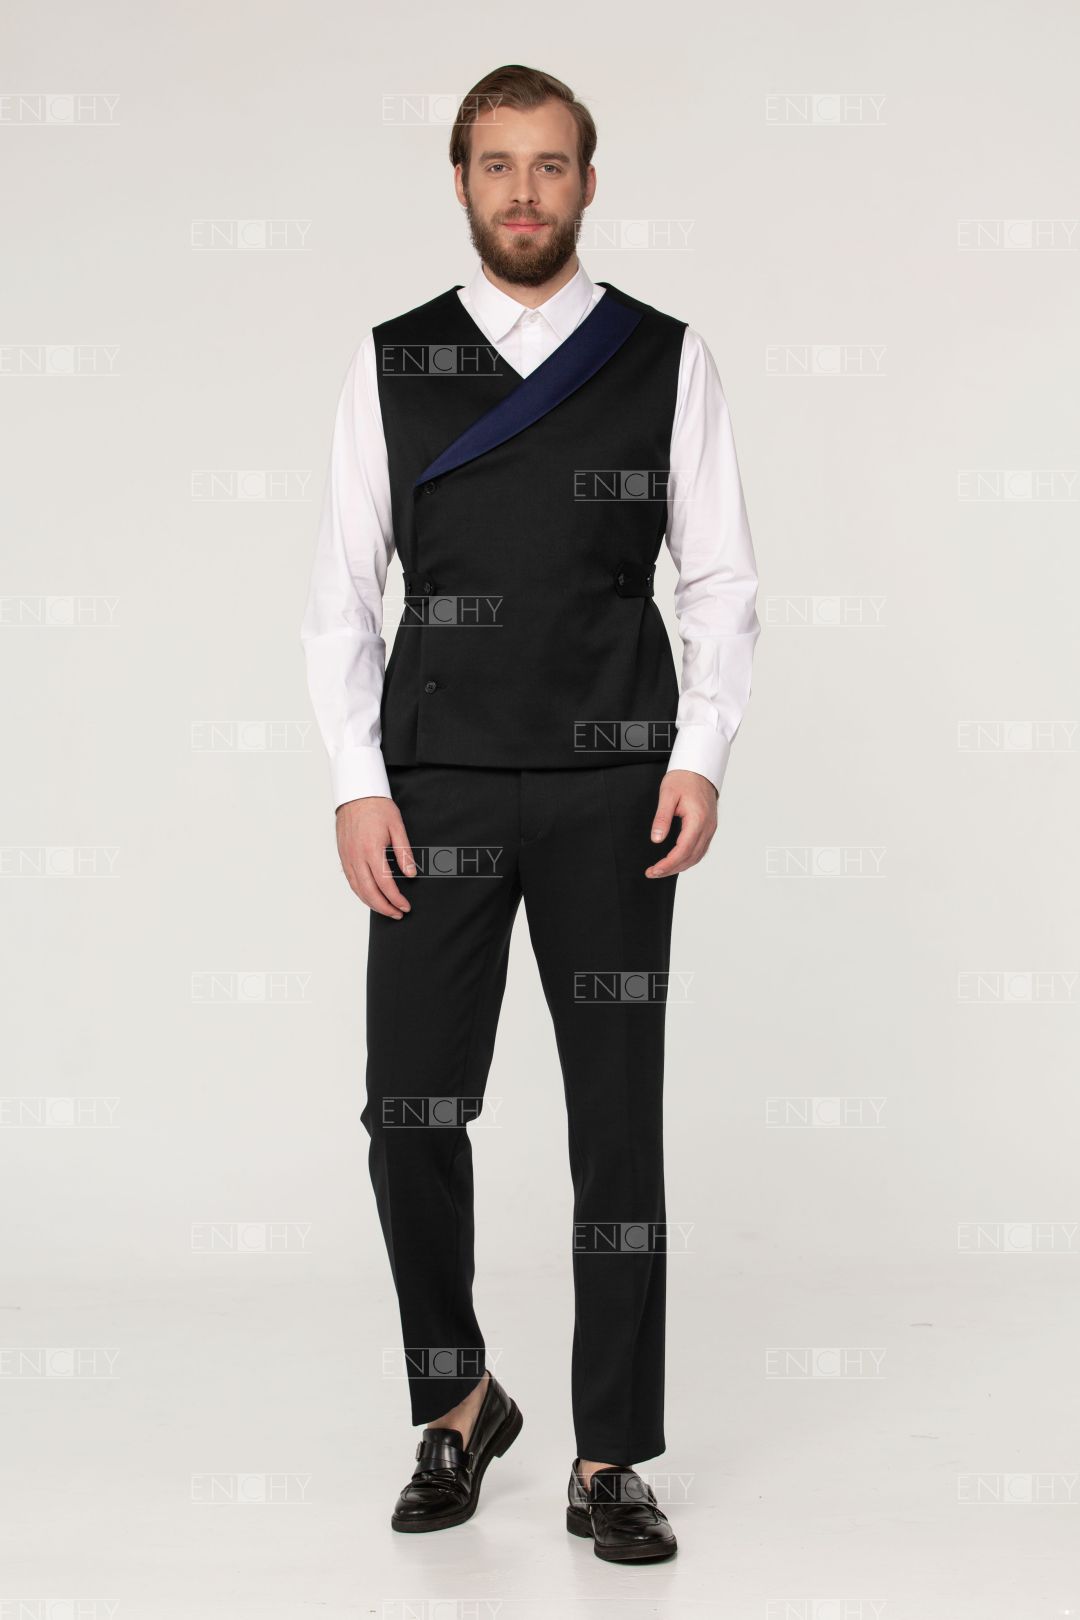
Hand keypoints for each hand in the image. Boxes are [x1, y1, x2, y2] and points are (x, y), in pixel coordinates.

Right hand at [335, 796, 415, 917]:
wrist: (356, 793)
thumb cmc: (377, 806)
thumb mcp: (397, 827)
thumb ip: (404, 853)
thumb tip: (411, 874)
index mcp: (371, 850)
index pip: (384, 883)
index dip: (396, 898)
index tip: (405, 906)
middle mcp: (356, 856)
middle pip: (369, 891)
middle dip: (384, 907)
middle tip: (397, 914)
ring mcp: (347, 857)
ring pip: (357, 889)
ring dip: (371, 903)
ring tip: (386, 909)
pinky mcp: (343, 856)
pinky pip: (351, 880)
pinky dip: (360, 893)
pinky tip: (370, 897)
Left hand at [645, 770, 718, 877]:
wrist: (698, 768)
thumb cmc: (683, 778)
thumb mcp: (667, 795)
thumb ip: (661, 818)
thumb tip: (656, 839)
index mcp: (698, 819)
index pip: (683, 850)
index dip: (668, 864)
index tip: (654, 870)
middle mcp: (707, 827)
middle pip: (690, 857)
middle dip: (671, 869)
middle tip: (653, 873)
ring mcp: (710, 828)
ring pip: (697, 856)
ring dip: (680, 867)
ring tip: (661, 870)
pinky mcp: (709, 828)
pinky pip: (700, 850)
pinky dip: (688, 859)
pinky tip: (676, 862)